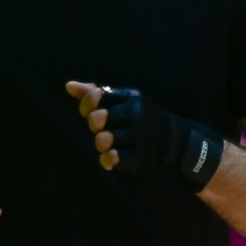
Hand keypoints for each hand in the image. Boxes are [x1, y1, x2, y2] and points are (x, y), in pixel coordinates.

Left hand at [67, 81, 223, 191]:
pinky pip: (116, 159)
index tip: (91, 112)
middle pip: (97, 118)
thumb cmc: (141, 118)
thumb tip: (69, 86)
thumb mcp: (124, 101)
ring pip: (104, 140)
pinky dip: (108, 160)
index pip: (97, 97)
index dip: (87, 106)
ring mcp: (141, 137)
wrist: (176, 142)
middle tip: (102, 129)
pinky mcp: (142, 158)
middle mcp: (138, 114)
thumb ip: (96, 93)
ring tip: (107, 144)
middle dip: (94, 125)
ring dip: (101, 143)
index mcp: (132, 98)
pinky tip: (110, 159)